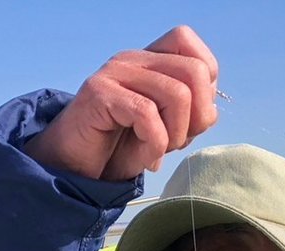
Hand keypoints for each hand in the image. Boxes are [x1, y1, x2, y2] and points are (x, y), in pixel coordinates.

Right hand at [23, 25, 218, 181]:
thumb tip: (209, 111)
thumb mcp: (166, 131)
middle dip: (196, 118)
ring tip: (157, 151)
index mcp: (151, 62)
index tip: (190, 120)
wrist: (74, 168)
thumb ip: (190, 114)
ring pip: (177, 94)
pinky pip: (147, 115)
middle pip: (194, 72)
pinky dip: (155, 145)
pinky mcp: (100, 93)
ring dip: (175, 135)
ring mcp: (116, 74)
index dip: (205, 87)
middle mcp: (134, 60)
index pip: (191, 48)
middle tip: (176, 143)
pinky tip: (146, 158)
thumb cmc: (120, 148)